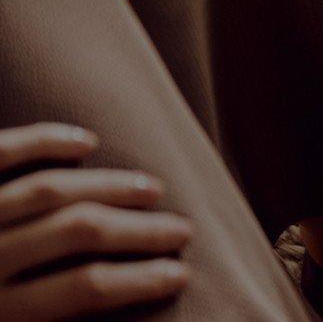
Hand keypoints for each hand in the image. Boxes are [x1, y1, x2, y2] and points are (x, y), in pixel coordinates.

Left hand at [0, 124, 188, 319]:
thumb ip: (45, 314)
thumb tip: (112, 305)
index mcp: (0, 310)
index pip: (85, 288)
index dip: (140, 280)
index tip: (180, 274)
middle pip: (78, 231)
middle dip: (139, 230)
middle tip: (182, 230)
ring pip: (50, 189)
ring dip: (109, 186)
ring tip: (152, 189)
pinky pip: (3, 153)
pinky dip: (44, 141)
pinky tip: (86, 142)